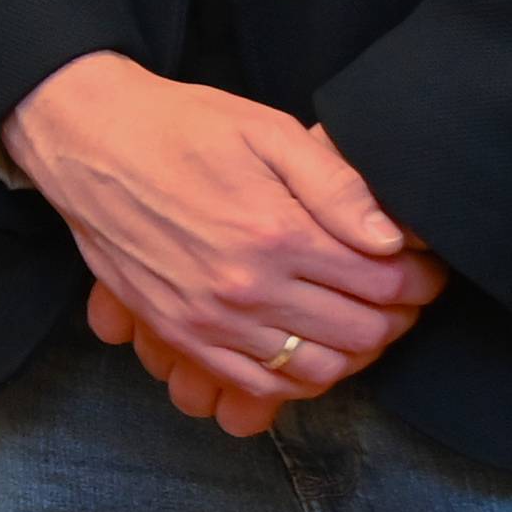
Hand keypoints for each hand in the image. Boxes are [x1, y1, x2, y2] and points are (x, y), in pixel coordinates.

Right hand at [0, 53, 445, 434]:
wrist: (87, 142)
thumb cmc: (181, 128)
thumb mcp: (268, 131)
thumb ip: (336, 184)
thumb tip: (393, 238)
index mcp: (276, 232)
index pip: (384, 283)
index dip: (421, 280)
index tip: (424, 269)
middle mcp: (244, 286)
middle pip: (361, 332)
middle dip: (397, 317)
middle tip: (401, 295)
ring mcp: (209, 318)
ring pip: (317, 368)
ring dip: (353, 352)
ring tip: (359, 320)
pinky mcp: (179, 332)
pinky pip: (259, 384)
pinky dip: (298, 378)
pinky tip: (307, 348)